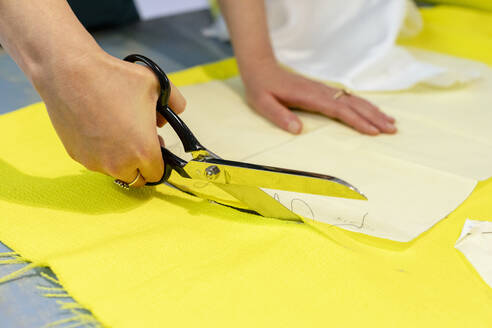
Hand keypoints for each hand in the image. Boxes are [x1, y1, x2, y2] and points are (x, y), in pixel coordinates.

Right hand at [33, 50, 185, 186]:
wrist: (69, 73)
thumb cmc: (115, 78)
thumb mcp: (157, 85)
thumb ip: (176, 101)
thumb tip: (177, 111)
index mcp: (143, 151)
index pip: (158, 174)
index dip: (161, 162)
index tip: (157, 148)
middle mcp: (119, 164)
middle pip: (138, 177)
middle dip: (142, 164)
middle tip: (140, 140)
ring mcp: (95, 162)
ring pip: (116, 171)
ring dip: (121, 159)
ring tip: (119, 131)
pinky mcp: (77, 156)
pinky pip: (95, 161)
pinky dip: (101, 152)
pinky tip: (100, 128)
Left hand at [241, 63, 396, 134]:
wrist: (261, 69)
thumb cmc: (262, 88)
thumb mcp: (264, 104)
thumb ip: (280, 116)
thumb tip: (298, 130)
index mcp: (310, 97)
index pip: (339, 110)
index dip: (357, 121)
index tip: (373, 131)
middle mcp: (321, 92)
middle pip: (353, 105)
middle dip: (374, 117)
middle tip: (392, 130)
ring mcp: (324, 90)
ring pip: (354, 100)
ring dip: (373, 111)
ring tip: (391, 123)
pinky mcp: (323, 91)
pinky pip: (348, 99)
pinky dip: (364, 106)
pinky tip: (372, 112)